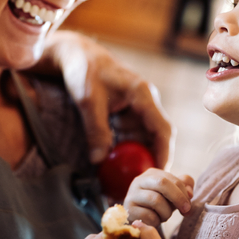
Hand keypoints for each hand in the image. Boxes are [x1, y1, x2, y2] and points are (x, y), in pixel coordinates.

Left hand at [39, 31, 173, 166]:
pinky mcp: (125, 112)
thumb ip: (95, 130)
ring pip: (141, 138)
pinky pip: (129, 135)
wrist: (75, 54)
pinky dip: (123, 149)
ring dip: (134, 156)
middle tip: (140, 183)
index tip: (160, 174)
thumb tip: (99, 160)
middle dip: (149, 160)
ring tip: (124, 178)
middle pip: (155, 137)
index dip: (163, 153)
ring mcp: (136, 107)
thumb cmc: (83, 71)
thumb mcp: (88, 101)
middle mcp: (144, 101)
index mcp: (142, 94)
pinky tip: (113, 163)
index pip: (162, 129)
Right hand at [125, 169, 194, 226]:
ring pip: (156, 200)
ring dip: (166, 212)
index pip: (172, 178)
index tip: (189, 206)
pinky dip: (156, 221)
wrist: (139, 219)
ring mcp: (132, 194)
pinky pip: (148, 215)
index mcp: (152, 174)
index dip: (183, 192)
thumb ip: (184, 186)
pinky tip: (154, 221)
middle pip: (162, 183)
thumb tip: (189, 192)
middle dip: (178, 198)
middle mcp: (139, 181)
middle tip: (186, 211)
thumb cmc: (159, 204)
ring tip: (164, 216)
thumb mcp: (173, 193)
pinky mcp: (128, 209)